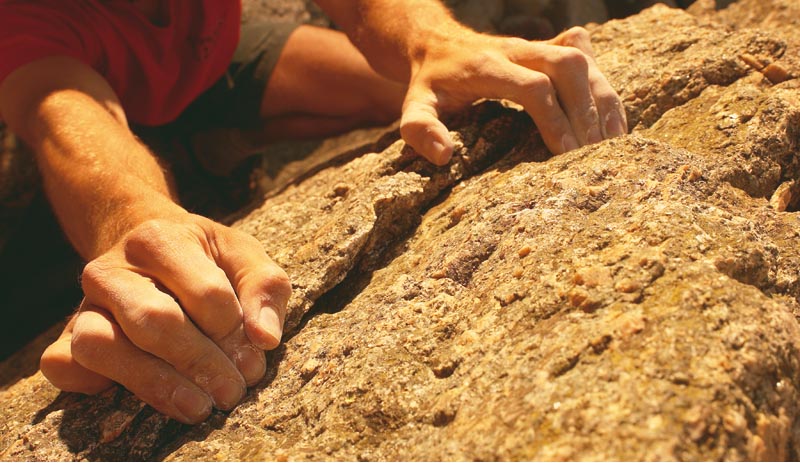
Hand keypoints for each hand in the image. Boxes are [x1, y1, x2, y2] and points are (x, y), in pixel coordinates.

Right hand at [40, 215, 290, 423]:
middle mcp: (111, 268)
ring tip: (198, 407)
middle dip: (200, 363)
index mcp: (160, 239)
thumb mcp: (242, 255)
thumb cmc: (204, 258)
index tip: (254, 360)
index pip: (206, 292)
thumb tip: (266, 339)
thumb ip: (265, 288)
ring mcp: (83, 303)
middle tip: (232, 394)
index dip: (233, 332)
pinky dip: (95, 386)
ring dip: (155, 384)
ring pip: (102, 346)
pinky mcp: (67, 335)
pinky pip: (64, 366)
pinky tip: (144, 396)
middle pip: (155, 321)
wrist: (148, 247)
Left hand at [400, 26, 627, 164]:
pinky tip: (613, 123)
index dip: (554, 119)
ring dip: (602, 99)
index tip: (566, 154)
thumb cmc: (429, 83)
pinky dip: (603, 89)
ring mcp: (535, 47)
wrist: (438, 42)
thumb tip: (444, 156)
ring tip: (613, 142)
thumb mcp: (414, 105)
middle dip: (587, 107)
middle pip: (567, 65)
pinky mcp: (548, 50)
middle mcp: (517, 51)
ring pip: (583, 59)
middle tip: (595, 151)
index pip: (533, 87)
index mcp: (486, 66)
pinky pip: (587, 59)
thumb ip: (420, 129)